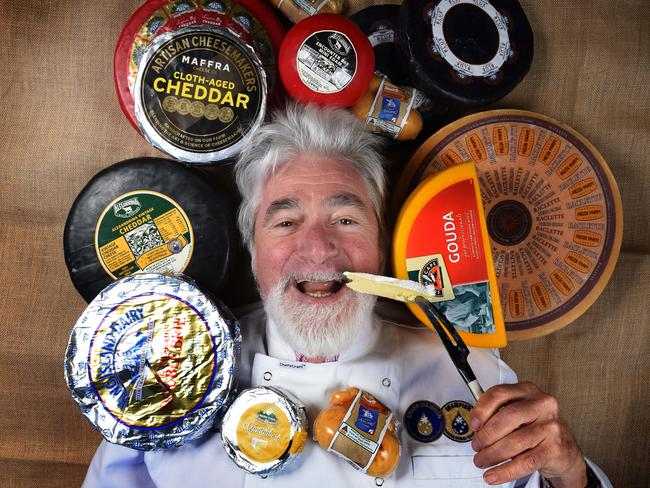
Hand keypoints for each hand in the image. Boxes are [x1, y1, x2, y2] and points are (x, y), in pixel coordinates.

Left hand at [470, 382, 586, 486]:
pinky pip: (525, 462)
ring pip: (514, 442)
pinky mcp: (554, 449)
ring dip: (492, 454)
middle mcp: (542, 404)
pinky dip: (505, 471)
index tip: (473, 425)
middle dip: (486, 435)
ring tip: (481, 461)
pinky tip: (492, 475)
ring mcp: (550, 427)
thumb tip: (476, 426)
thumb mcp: (519, 412)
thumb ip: (499, 412)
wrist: (565, 450)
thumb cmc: (535, 427)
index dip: (481, 409)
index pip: (499, 394)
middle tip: (476, 446)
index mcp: (528, 390)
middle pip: (507, 417)